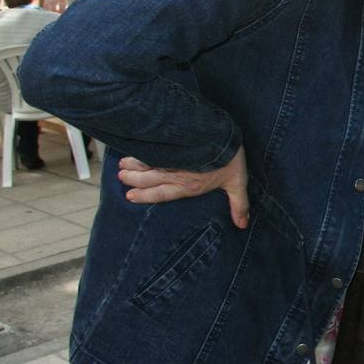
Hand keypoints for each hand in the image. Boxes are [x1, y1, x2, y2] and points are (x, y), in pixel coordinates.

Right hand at [117, 147, 249, 229]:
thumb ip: (239, 205)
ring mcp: (170, 159)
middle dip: (134, 179)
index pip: (162, 194)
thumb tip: (243, 224)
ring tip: (121, 165)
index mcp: (188, 186)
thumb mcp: (238, 185)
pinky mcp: (169, 144)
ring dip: (133, 165)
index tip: (129, 196)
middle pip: (149, 179)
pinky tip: (130, 148)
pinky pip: (150, 150)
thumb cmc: (231, 162)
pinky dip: (138, 151)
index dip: (145, 196)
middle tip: (121, 177)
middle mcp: (175, 175)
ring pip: (146, 164)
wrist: (223, 139)